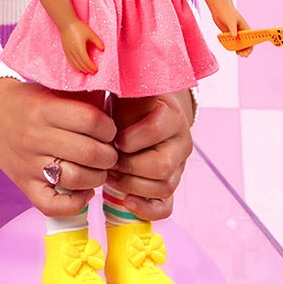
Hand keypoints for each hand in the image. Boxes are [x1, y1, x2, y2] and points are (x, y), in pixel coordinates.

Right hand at [0, 78, 117, 217]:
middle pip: (89, 153)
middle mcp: (35, 137)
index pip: (91, 120)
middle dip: (110, 155)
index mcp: (44, 109)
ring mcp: (28, 164)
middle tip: (110, 151)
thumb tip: (116, 108)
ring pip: (76, 180)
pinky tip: (84, 191)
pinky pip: (52, 205)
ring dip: (98, 177)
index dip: (109, 127)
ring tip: (99, 169)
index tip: (110, 129)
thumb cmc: (26, 100)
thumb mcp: (49, 89)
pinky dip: (75, 204)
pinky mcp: (23, 184)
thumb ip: (79, 98)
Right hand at [60, 20, 103, 72]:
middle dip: (87, 69)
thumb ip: (97, 42)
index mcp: (80, 47)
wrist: (66, 23)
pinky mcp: (65, 51)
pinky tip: (79, 69)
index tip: (96, 69)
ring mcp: (68, 52)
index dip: (91, 66)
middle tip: (93, 72)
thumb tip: (103, 49)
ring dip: (81, 69)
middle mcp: (73, 51)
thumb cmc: (79, 27)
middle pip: (81, 64)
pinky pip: (70, 62)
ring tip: (87, 71)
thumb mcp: (90, 33)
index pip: (86, 61)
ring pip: (75, 64)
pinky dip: (75, 66)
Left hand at [107, 91, 193, 221]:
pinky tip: (127, 200)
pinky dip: (146, 208)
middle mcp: (181, 143)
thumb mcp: (128, 93)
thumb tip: (102, 75)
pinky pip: (166, 206)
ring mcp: (178, 167)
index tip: (113, 138)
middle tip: (109, 161)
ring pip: (163, 187)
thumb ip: (121, 88)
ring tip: (111, 176)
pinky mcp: (170, 186)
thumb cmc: (129, 105)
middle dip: (129, 166)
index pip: (155, 130)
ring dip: (131, 185)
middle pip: (161, 166)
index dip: (129, 138)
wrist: (144, 116)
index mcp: (171, 116)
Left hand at [215, 6, 252, 57]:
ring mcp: (234, 33)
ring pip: (238, 44)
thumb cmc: (227, 12)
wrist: (218, 7)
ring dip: (239, 49)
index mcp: (245, 28)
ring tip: (238, 53)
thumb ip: (232, 29)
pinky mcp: (228, 33)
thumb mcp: (230, 20)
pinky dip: (231, 46)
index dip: (250, 47)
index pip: (251, 40)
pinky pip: (231, 42)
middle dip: (244, 50)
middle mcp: (241, 32)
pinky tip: (230, 48)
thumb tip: (234, 36)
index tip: (247, 52)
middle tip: (241, 54)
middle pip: (245, 44)